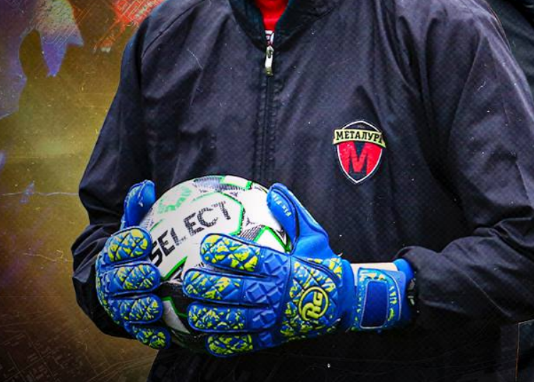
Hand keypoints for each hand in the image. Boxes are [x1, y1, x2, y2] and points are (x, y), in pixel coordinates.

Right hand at [95, 180, 169, 349]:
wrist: (120, 279)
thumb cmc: (136, 248)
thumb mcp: (135, 225)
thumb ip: (138, 207)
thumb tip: (145, 186)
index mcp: (112, 254)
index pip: (116, 248)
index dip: (128, 244)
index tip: (144, 239)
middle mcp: (111, 280)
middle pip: (118, 280)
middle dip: (133, 277)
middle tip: (152, 274)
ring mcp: (119, 303)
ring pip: (125, 307)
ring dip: (139, 307)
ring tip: (155, 305)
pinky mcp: (130, 324)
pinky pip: (138, 330)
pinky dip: (150, 333)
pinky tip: (164, 333)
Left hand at [182, 183, 412, 356]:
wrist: (344, 300)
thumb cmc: (323, 264)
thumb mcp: (313, 235)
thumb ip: (291, 213)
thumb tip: (273, 189)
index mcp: (285, 266)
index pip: (251, 258)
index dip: (228, 252)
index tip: (207, 245)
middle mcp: (278, 293)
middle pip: (238, 290)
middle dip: (210, 286)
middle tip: (189, 280)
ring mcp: (275, 318)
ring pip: (237, 319)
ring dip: (213, 316)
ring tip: (193, 311)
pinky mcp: (274, 336)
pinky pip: (247, 342)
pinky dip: (227, 342)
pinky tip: (208, 339)